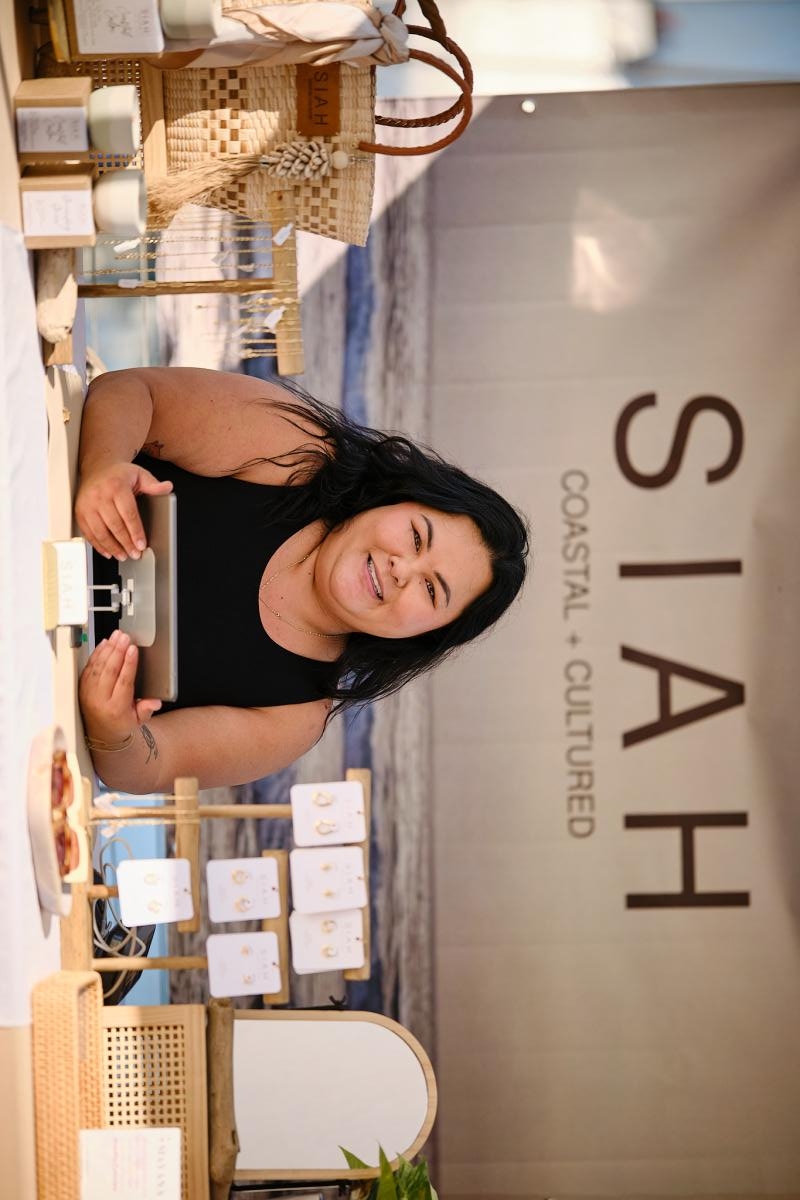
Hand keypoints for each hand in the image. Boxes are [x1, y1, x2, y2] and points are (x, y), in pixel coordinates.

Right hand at [75, 461, 172, 559]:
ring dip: (112, 547)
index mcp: (116, 486)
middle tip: (135, 554)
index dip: (135, 532)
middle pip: (114, 526)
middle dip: (126, 543)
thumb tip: (167, 487)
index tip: (141, 544)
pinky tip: (107, 551)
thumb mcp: (140, 474)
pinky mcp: (80, 512)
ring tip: (123, 556)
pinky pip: (88, 532)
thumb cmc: (119, 474)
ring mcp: (87, 505)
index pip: (128, 514)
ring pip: (100, 532)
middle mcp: (100, 495)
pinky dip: (97, 545)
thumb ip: (153, 484)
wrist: (98, 468)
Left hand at [79, 630, 161, 745]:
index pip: (123, 682)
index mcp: (116, 709)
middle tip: (124, 637)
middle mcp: (100, 701)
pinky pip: (89, 667)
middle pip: (109, 671)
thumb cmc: (121, 723)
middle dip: (118, 651)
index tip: (133, 650)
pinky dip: (97, 653)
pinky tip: (104, 644)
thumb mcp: (139, 720)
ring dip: (107, 649)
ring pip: (98, 666)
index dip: (129, 664)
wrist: (101, 733)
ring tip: (116, 637)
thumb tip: (155, 701)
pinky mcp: (82, 687)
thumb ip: (147, 710)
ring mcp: (89, 694)